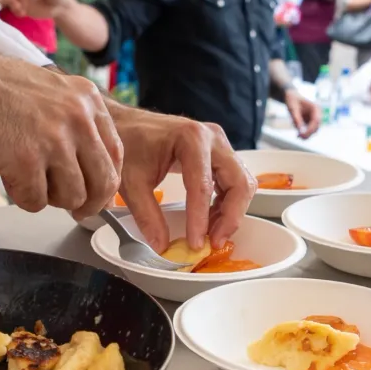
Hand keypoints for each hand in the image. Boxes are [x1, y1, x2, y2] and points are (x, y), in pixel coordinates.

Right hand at [0, 51, 122, 216]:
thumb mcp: (47, 90)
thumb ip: (72, 119)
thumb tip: (86, 159)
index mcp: (86, 99)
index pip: (116, 152)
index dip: (105, 180)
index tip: (94, 192)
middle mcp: (78, 117)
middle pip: (103, 181)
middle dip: (88, 202)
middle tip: (73, 209)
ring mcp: (54, 139)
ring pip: (73, 197)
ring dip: (50, 197)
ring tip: (27, 179)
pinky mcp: (27, 161)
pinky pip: (37, 202)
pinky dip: (22, 198)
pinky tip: (7, 177)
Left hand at [86, 104, 255, 252]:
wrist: (128, 123)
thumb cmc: (128, 143)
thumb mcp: (131, 182)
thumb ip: (146, 215)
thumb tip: (162, 246)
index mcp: (191, 138)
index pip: (202, 185)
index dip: (200, 219)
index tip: (196, 243)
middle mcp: (212, 138)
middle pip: (238, 182)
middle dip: (230, 217)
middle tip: (213, 243)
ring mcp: (219, 145)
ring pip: (242, 183)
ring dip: (232, 212)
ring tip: (211, 236)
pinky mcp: (219, 154)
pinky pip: (235, 182)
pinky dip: (228, 204)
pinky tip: (212, 221)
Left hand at [284, 89, 319, 138]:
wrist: (292, 96)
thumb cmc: (292, 100)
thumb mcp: (293, 109)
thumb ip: (297, 120)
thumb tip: (300, 132)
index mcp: (315, 108)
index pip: (316, 121)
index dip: (310, 129)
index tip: (302, 135)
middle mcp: (317, 113)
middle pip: (316, 127)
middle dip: (308, 133)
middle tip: (299, 137)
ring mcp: (314, 118)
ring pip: (313, 130)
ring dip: (306, 134)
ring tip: (297, 136)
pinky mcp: (310, 121)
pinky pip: (309, 130)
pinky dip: (304, 133)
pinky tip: (298, 134)